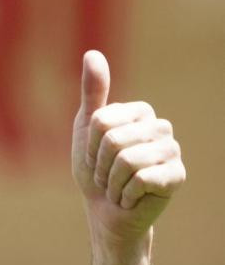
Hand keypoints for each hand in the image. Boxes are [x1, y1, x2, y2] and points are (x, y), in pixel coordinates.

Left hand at [71, 51, 184, 247]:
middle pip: (113, 140)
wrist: (106, 211)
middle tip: (107, 175)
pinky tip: (132, 197)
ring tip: (118, 186)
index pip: (102, 121)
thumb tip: (92, 53)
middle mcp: (161, 127)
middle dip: (100, 166)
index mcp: (140, 112)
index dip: (90, 146)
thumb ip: (93, 92)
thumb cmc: (95, 170)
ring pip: (126, 160)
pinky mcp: (177, 176)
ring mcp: (173, 151)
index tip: (97, 158)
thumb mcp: (87, 128)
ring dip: (112, 182)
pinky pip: (140, 179)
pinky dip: (125, 194)